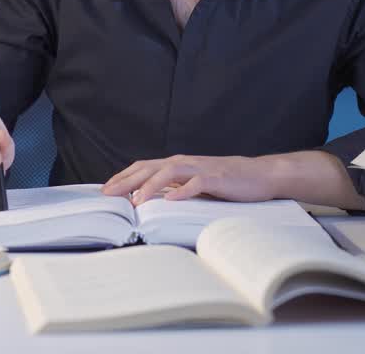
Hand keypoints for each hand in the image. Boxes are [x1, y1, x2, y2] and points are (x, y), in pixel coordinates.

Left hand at [101, 154, 279, 204]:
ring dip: (150, 186)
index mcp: (178, 165)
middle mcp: (185, 163)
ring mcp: (201, 169)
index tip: (105, 189)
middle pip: (150, 168)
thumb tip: (148, 200)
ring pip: (169, 173)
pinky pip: (197, 183)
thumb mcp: (194, 184)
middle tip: (108, 194)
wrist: (259, 175)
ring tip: (136, 201)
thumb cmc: (226, 182)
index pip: (143, 167)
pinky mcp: (217, 178)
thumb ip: (174, 188)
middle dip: (127, 180)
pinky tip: (171, 200)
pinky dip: (183, 191)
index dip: (123, 176)